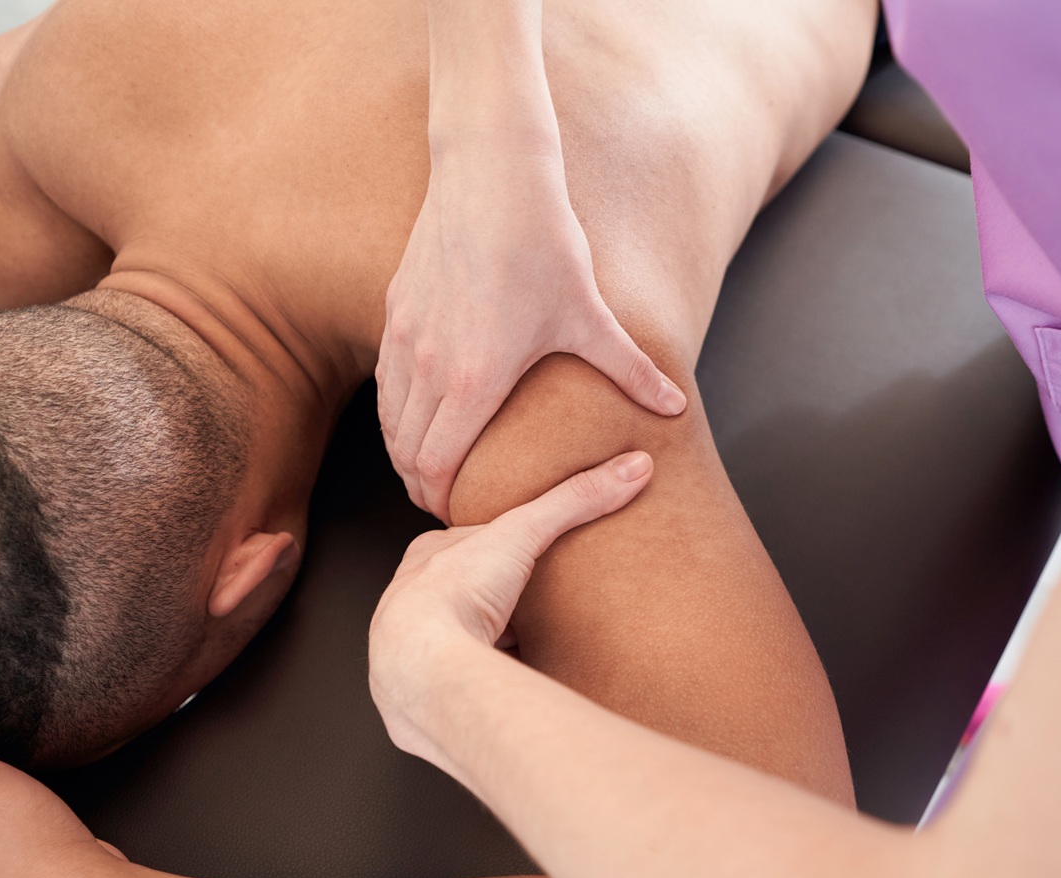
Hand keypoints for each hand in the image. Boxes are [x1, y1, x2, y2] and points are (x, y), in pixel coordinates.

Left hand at [368, 450, 652, 764]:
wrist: (422, 671)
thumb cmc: (456, 596)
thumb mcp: (521, 533)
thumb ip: (575, 500)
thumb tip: (634, 466)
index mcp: (420, 564)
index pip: (461, 547)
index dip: (496, 548)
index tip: (524, 551)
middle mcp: (403, 611)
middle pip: (457, 600)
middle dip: (490, 603)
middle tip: (529, 607)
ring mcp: (406, 660)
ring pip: (452, 648)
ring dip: (483, 651)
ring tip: (525, 654)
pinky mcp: (416, 705)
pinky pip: (453, 694)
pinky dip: (479, 691)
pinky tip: (506, 694)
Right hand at [378, 146, 685, 519]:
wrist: (490, 174)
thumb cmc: (542, 245)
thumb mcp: (590, 316)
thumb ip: (632, 371)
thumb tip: (676, 408)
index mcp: (474, 381)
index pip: (439, 465)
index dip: (444, 501)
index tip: (459, 519)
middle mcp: (428, 366)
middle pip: (406, 453)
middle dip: (422, 488)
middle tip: (443, 507)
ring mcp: (404, 337)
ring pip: (389, 419)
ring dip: (403, 452)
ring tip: (425, 472)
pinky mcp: (394, 310)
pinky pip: (383, 380)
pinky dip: (394, 411)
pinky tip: (415, 417)